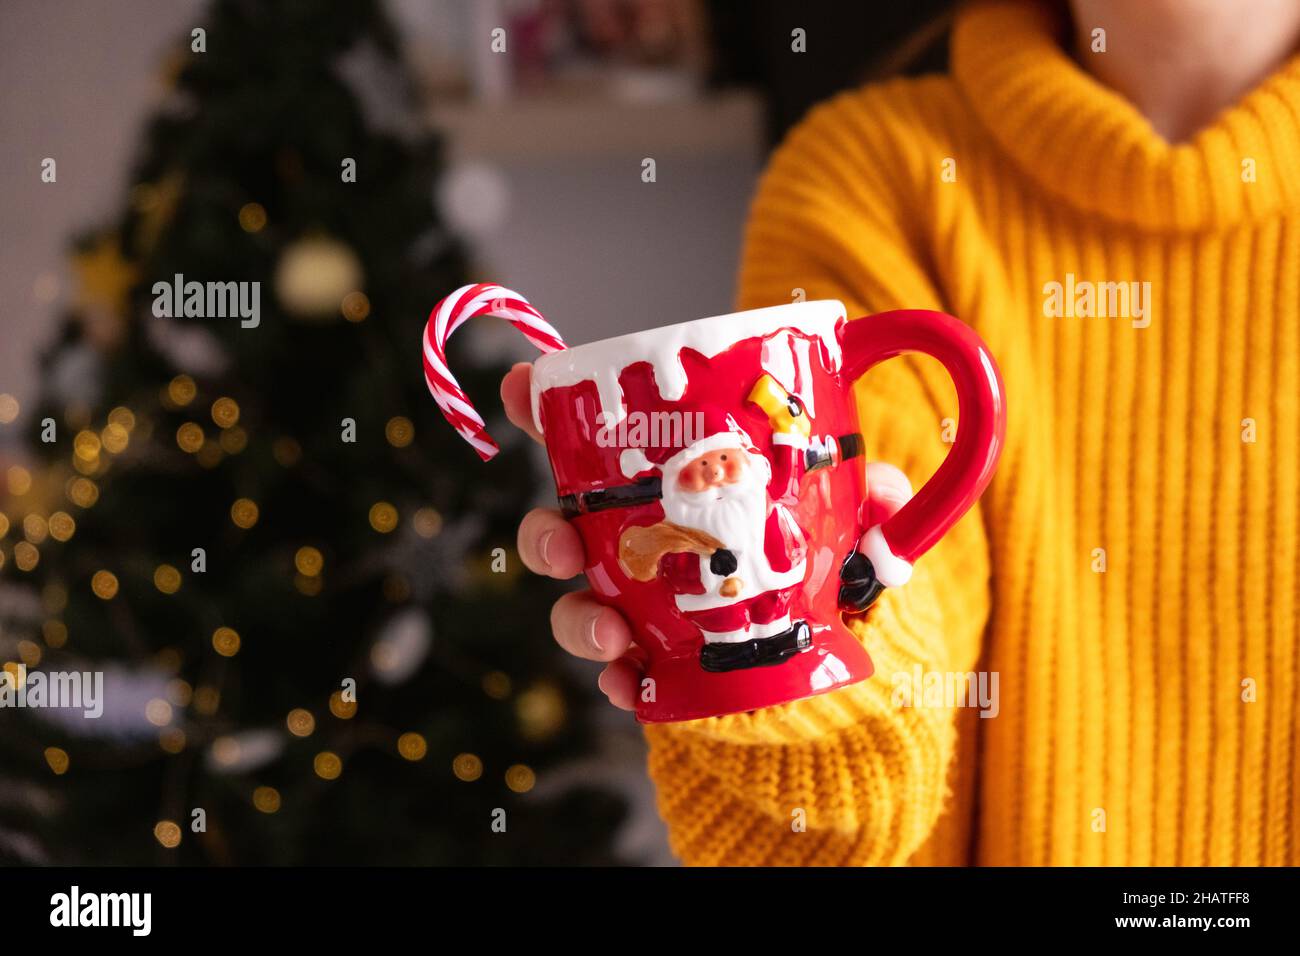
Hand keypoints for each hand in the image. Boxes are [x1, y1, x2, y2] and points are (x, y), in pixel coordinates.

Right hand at [502, 362, 913, 710]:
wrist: (838, 652)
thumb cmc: (828, 560)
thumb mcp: (853, 517)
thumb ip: (869, 498)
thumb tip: (878, 488)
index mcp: (669, 483)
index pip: (596, 438)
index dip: (543, 409)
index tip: (517, 387)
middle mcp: (640, 538)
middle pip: (562, 525)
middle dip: (545, 533)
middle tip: (565, 543)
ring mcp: (640, 603)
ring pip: (577, 603)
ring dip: (576, 615)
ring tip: (609, 633)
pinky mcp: (654, 661)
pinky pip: (618, 673)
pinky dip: (616, 680)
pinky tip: (629, 683)